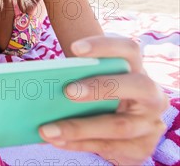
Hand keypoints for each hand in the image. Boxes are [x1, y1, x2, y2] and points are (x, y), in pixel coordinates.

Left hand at [39, 36, 168, 164]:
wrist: (126, 130)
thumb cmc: (103, 97)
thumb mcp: (97, 84)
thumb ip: (80, 78)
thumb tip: (42, 82)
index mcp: (138, 70)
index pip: (129, 50)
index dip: (104, 46)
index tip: (75, 48)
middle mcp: (152, 96)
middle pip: (137, 86)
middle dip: (100, 87)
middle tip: (67, 91)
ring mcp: (150, 124)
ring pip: (119, 125)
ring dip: (79, 127)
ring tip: (47, 129)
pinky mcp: (142, 148)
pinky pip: (109, 146)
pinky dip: (79, 144)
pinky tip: (57, 141)